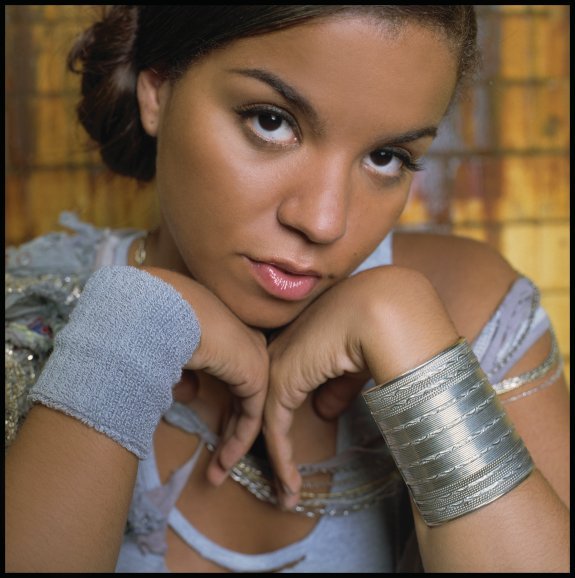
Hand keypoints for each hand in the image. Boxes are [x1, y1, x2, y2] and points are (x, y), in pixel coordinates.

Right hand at [142, 267, 268, 485]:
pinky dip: (238, 442)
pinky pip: (252, 417)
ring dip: (233, 444)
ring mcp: (256, 358)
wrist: (164, 309)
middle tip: (217, 462)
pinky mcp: (257, 375)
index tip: (209, 432)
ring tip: (217, 474)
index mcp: (230, 335)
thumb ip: (185, 374)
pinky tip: (224, 461)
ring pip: (249, 410)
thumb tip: (188, 394)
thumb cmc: (158, 323)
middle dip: (230, 432)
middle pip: (244, 397)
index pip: (233, 376)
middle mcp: (247, 345)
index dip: (223, 407)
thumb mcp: (172, 353)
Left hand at [264, 266, 457, 507]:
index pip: (278, 388)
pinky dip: (282, 462)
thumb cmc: (376, 330)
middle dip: (261, 444)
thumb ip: (336, 388)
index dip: (278, 420)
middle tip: (269, 481)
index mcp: (296, 343)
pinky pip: (275, 431)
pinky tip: (290, 486)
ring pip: (265, 425)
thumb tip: (325, 412)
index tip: (287, 450)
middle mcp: (278, 354)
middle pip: (262, 407)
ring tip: (285, 498)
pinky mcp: (279, 383)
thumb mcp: (352, 366)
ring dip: (276, 465)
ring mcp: (276, 367)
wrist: (381, 312)